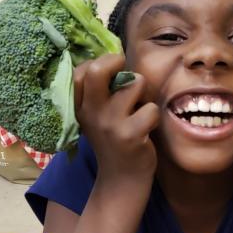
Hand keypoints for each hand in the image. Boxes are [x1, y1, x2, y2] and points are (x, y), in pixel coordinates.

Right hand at [74, 54, 159, 184]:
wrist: (122, 178)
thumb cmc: (114, 139)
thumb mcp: (96, 116)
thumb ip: (99, 90)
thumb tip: (114, 53)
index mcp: (79, 106)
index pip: (81, 70)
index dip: (101, 62)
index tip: (111, 71)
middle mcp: (91, 112)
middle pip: (99, 70)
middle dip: (117, 62)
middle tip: (126, 75)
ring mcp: (110, 124)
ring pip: (136, 84)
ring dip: (143, 94)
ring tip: (138, 111)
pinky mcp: (131, 135)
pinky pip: (151, 108)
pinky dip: (154, 116)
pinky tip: (146, 128)